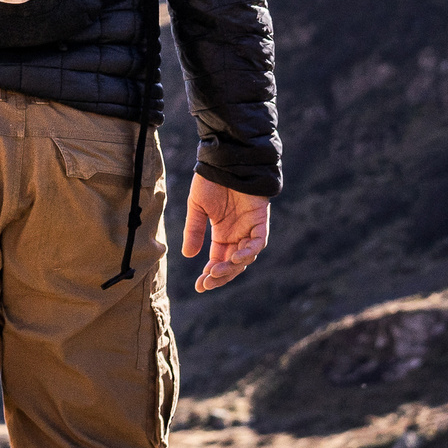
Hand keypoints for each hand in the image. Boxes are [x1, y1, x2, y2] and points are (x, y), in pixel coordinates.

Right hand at [182, 175, 270, 292]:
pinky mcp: (260, 221)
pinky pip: (258, 242)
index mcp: (222, 234)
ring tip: (216, 271)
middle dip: (221, 276)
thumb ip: (194, 230)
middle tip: (207, 282)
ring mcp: (249, 229)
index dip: (209, 275)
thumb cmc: (210, 181)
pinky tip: (235, 257)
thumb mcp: (197, 208)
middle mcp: (237, 235)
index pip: (217, 260)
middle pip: (232, 264)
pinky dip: (248, 251)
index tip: (199, 286)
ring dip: (232, 267)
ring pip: (245, 257)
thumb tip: (188, 256)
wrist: (225, 160)